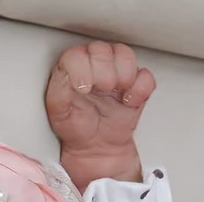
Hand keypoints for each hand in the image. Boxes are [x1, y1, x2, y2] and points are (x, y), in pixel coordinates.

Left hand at [45, 41, 156, 188]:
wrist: (96, 151)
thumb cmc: (76, 129)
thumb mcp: (58, 112)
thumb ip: (59, 90)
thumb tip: (69, 77)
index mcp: (73, 68)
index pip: (78, 54)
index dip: (82, 67)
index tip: (83, 88)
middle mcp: (94, 67)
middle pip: (102, 50)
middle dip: (104, 70)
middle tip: (102, 89)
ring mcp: (116, 76)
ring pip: (125, 55)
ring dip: (123, 74)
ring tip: (117, 92)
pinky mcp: (136, 90)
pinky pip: (145, 77)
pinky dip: (140, 88)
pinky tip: (130, 101)